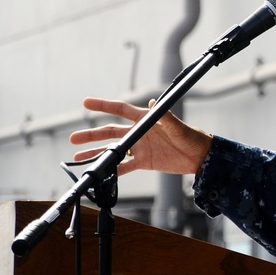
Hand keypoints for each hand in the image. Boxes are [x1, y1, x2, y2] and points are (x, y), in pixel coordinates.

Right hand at [69, 97, 213, 176]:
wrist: (201, 156)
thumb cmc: (192, 137)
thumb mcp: (178, 127)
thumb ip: (166, 117)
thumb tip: (154, 102)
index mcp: (146, 120)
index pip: (121, 109)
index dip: (103, 105)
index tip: (86, 103)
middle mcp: (140, 133)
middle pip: (110, 132)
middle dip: (92, 134)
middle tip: (74, 138)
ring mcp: (140, 147)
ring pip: (113, 150)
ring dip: (96, 152)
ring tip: (78, 157)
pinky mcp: (144, 162)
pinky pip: (124, 166)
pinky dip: (112, 170)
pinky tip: (100, 172)